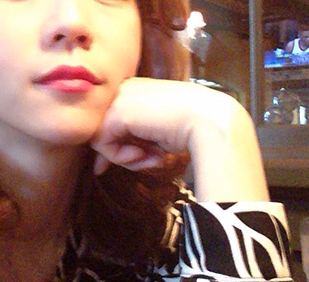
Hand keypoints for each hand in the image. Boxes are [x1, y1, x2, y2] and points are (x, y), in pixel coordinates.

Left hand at [90, 78, 268, 201]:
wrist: (209, 120)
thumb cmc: (189, 127)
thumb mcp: (154, 132)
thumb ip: (130, 141)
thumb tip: (99, 165)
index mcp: (134, 90)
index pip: (111, 123)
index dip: (118, 147)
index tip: (135, 162)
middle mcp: (123, 90)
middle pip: (104, 133)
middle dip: (122, 155)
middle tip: (149, 162)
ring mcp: (118, 100)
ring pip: (102, 141)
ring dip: (125, 159)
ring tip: (152, 160)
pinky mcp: (116, 114)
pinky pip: (103, 146)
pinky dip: (121, 158)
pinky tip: (144, 156)